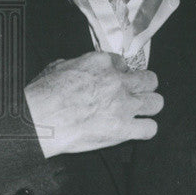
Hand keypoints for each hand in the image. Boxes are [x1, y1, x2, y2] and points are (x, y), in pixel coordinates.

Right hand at [25, 51, 161, 157]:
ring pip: (157, 102)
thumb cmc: (41, 95)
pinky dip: (145, 130)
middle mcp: (118, 82)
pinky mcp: (123, 128)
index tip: (114, 82)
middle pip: (150, 80)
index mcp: (101, 63)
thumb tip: (76, 68)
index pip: (124, 64)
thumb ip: (76, 65)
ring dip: (149, 107)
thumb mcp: (57, 67)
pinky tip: (136, 131)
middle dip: (144, 87)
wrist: (38, 119)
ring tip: (139, 112)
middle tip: (134, 94)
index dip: (120, 74)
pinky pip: (150, 129)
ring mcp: (123, 105)